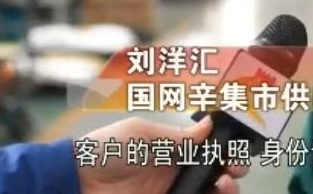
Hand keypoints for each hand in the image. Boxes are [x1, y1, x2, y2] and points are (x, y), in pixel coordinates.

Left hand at [76, 116, 248, 193]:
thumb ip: (177, 135)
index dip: (225, 151)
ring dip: (223, 189)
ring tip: (224, 186)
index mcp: (172, 148)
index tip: (237, 153)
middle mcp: (174, 172)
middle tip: (233, 172)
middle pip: (212, 174)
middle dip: (231, 173)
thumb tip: (210, 125)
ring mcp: (168, 191)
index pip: (207, 150)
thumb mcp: (142, 134)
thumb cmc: (106, 149)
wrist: (75, 182)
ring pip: (206, 193)